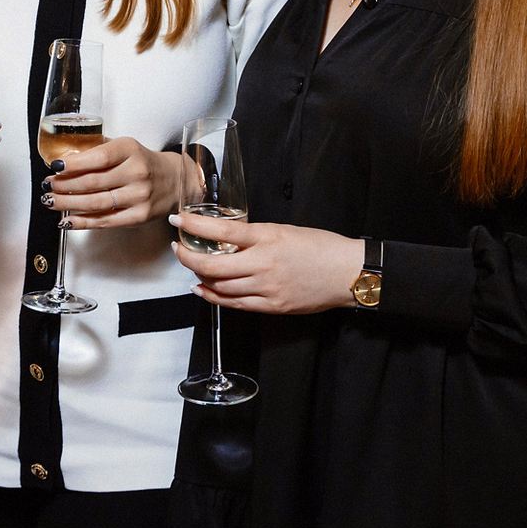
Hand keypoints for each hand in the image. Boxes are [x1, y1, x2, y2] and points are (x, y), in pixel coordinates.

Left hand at [41, 139, 199, 229]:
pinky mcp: (138, 216)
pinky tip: (67, 221)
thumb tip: (64, 155)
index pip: (98, 157)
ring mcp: (139, 196)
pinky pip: (105, 221)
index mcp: (130, 150)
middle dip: (64, 185)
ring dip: (68, 204)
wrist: (176, 181)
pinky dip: (83, 222)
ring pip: (96, 203)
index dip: (73, 164)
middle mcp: (136, 172)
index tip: (55, 166)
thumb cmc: (143, 162)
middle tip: (47, 185)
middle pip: (92, 182)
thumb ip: (98, 148)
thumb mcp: (125, 147)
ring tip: (50, 201)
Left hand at [169, 211, 366, 314]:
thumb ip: (256, 236)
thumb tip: (228, 238)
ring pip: (219, 286)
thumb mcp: (285, 231)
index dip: (193, 227)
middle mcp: (262, 264)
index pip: (220, 231)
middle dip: (187, 257)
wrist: (348, 273)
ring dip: (198, 276)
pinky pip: (234, 304)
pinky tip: (202, 290)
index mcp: (267, 238)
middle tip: (179, 248)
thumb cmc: (321, 247)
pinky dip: (213, 297)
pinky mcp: (272, 306)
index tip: (177, 221)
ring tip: (191, 267)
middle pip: (211, 266)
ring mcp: (266, 288)